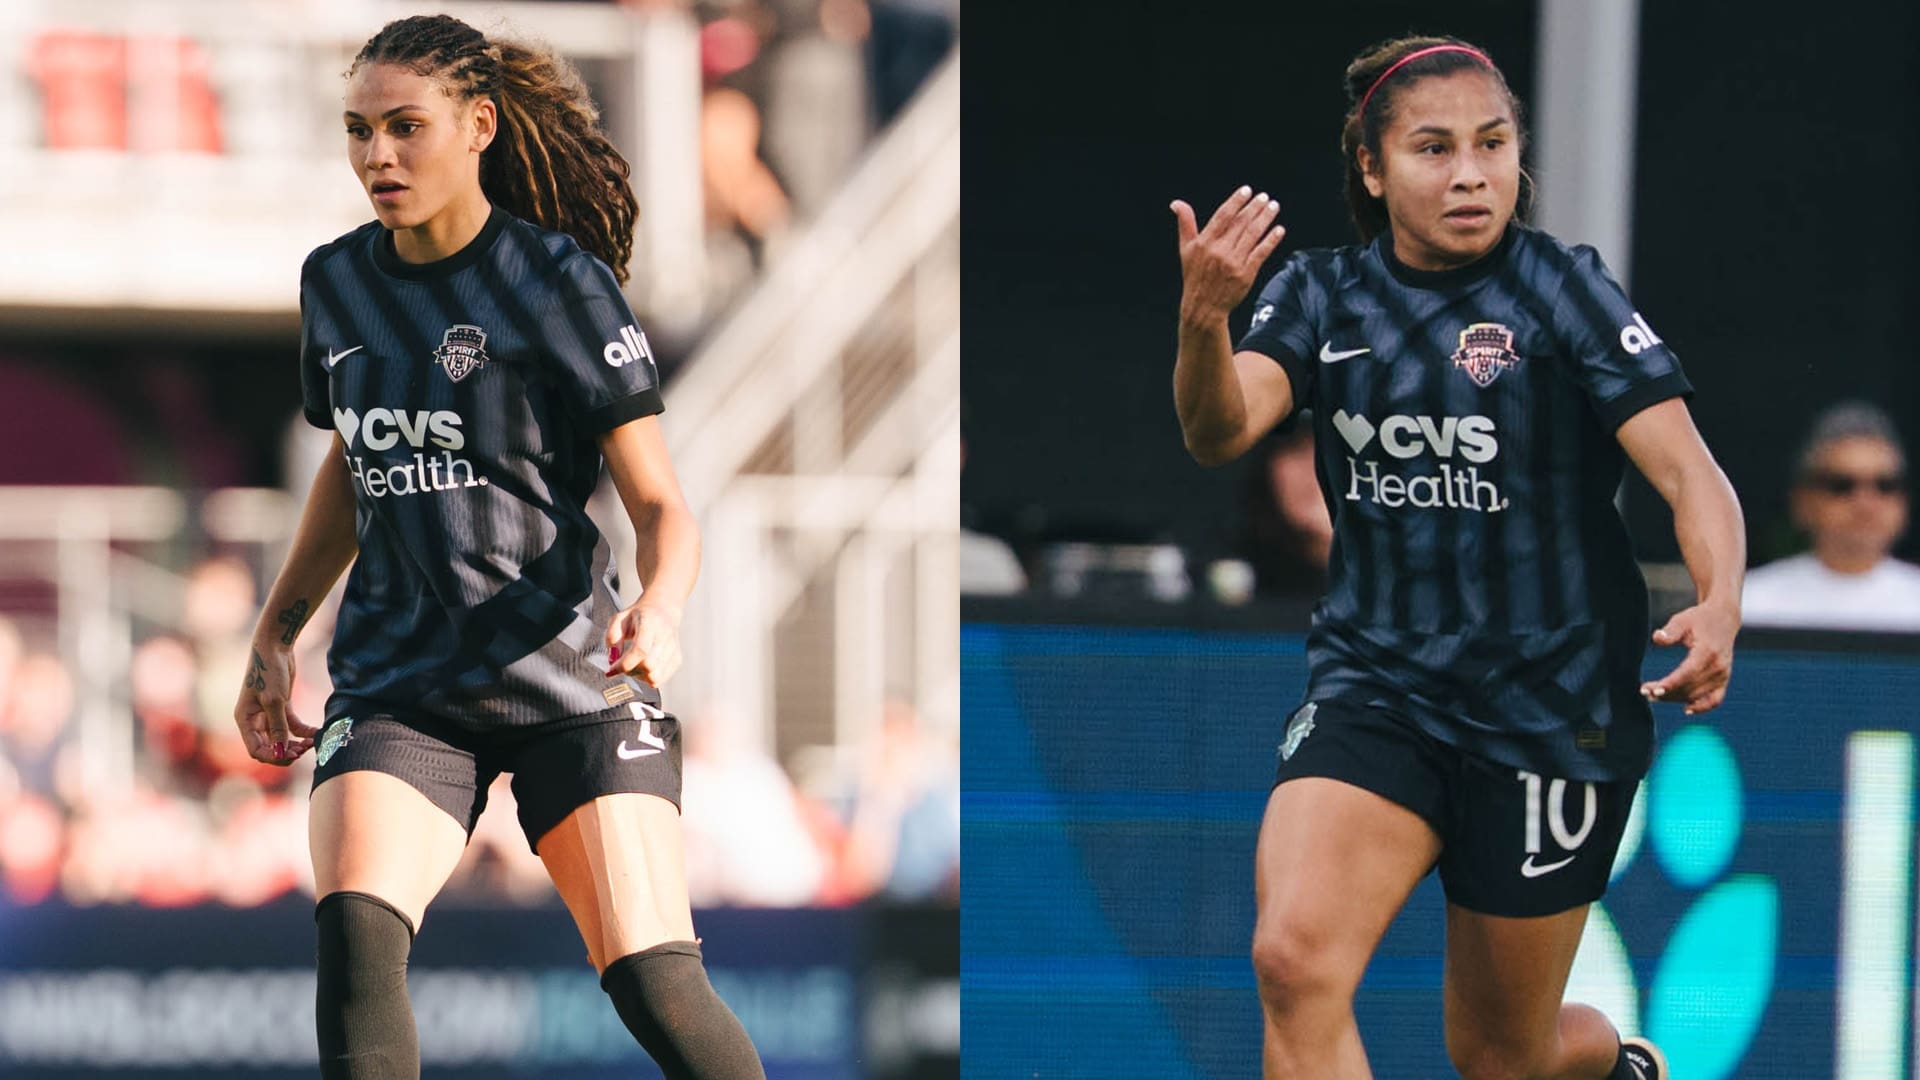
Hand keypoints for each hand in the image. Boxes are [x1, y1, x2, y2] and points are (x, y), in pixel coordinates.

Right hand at [233, 643, 318, 764]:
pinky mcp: (281, 706)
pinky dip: (303, 731)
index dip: (273, 757)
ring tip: (312, 743)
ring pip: (281, 738)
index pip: (256, 750)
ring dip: (296, 743)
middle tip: (305, 750)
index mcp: (245, 720)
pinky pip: (291, 726)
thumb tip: (281, 752)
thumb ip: (278, 728)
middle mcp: (254, 720)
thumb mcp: (274, 701)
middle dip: (286, 751)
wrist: (274, 647)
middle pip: (269, 747)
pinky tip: (316, 733)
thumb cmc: (269, 672)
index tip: (293, 755)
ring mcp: (267, 714)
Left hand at [606, 603, 682, 686]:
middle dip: (630, 670)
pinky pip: (659, 680)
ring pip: (654, 676)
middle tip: (622, 664)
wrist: (663, 610)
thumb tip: (613, 660)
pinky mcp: (677, 660)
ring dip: (638, 676)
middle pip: (648, 666)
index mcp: (650, 623)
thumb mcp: (619, 619)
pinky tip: (642, 667)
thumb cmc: (637, 616)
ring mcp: (673, 650)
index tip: (611, 669)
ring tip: (633, 665)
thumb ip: (612, 638)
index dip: (624, 664)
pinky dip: (647, 678)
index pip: (641, 649)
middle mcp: (665, 636)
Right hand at [1172, 186, 1286, 320]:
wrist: (1203, 307)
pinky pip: (1261, 252)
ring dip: (1265, 218)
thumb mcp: (1186, 249)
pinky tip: (1279, 230)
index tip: (1246, 190)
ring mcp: (1234, 262)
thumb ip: (1185, 224)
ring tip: (1273, 207)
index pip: (1223, 216)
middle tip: (1265, 197)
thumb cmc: (1195, 277)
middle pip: (1241, 223)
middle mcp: (1219, 251)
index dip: (1236, 201)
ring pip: (1253, 234)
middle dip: (1255, 207)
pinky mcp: (1246, 274)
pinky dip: (1271, 240)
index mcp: (1204, 242)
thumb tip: (1176, 203)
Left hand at [1640, 602, 1738, 715]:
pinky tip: (1686, 710)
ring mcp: (1723, 675)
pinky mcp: (1724, 679)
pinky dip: (1702, 707)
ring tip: (1654, 696)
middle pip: (1690, 687)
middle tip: (1645, 691)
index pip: (1687, 673)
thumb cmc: (1698, 619)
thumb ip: (1670, 631)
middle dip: (1666, 692)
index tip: (1652, 690)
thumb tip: (1657, 638)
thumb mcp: (1682, 620)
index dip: (1670, 684)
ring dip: (1676, 698)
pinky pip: (1716, 699)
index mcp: (1708, 652)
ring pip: (1698, 695)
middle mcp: (1718, 666)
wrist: (1723, 619)